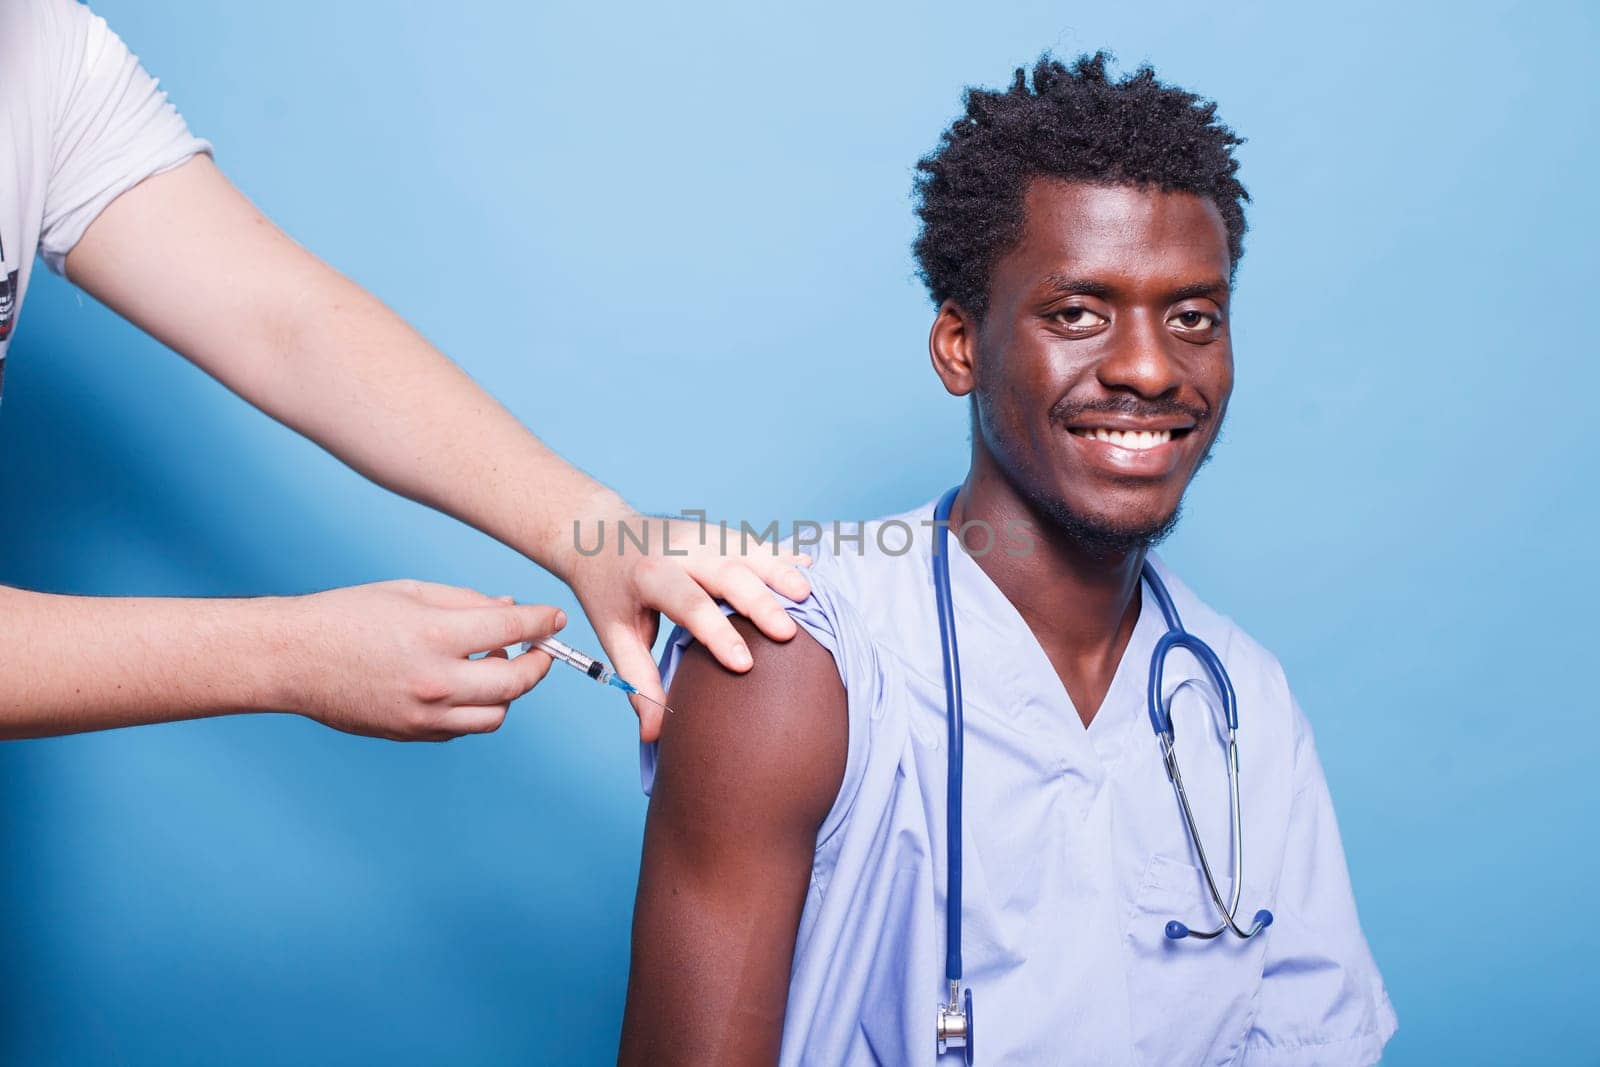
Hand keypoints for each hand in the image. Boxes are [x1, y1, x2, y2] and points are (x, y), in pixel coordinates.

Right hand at [281, 580, 565, 740]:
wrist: (294, 660)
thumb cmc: (348, 616)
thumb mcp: (411, 592)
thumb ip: (467, 602)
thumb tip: (513, 612)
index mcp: (435, 634)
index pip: (512, 630)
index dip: (542, 622)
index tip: (555, 618)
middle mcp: (435, 680)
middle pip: (516, 681)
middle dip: (539, 663)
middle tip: (539, 649)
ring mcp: (425, 714)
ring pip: (497, 714)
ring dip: (509, 691)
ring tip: (494, 664)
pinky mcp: (413, 733)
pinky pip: (464, 727)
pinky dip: (476, 707)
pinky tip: (464, 683)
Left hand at [561, 508, 811, 741]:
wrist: (599, 534)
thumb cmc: (608, 591)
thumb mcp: (614, 634)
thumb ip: (639, 680)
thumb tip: (654, 734)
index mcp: (649, 575)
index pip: (688, 604)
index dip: (717, 634)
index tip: (744, 665)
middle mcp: (679, 549)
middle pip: (726, 572)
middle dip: (759, 602)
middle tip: (787, 633)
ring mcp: (701, 535)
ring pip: (746, 550)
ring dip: (779, 572)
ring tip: (808, 596)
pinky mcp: (717, 533)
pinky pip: (753, 543)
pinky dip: (781, 557)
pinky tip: (809, 570)